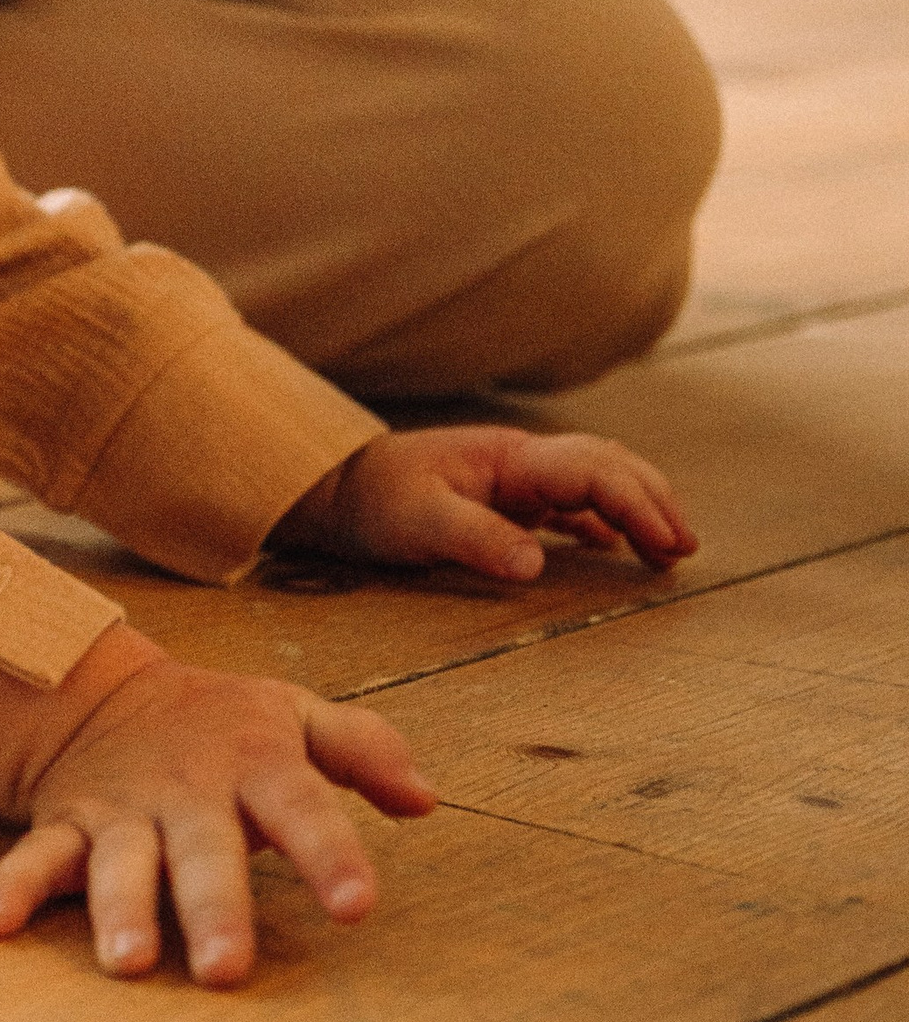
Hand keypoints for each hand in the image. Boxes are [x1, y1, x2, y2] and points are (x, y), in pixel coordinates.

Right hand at [0, 631, 435, 983]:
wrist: (101, 688)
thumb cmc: (223, 723)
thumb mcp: (294, 715)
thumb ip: (362, 750)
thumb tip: (426, 799)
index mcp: (256, 765)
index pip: (303, 807)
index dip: (330, 854)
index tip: (357, 906)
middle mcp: (188, 793)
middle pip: (205, 852)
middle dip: (215, 908)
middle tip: (226, 970)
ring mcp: (123, 811)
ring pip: (121, 863)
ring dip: (121, 909)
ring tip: (127, 963)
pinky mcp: (68, 823)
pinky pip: (37, 856)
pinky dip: (13, 888)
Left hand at [276, 426, 697, 584]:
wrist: (335, 488)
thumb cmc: (373, 502)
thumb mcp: (418, 522)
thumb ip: (476, 538)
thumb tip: (537, 562)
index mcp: (509, 459)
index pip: (591, 470)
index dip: (635, 503)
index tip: (667, 541)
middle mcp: (521, 461)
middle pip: (606, 464)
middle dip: (652, 499)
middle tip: (686, 547)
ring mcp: (515, 478)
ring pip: (594, 480)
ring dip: (636, 506)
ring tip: (670, 548)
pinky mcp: (504, 499)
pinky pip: (568, 503)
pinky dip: (602, 521)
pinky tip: (616, 548)